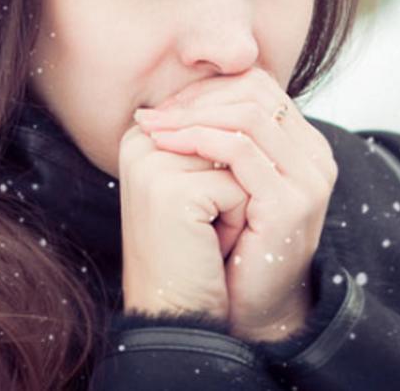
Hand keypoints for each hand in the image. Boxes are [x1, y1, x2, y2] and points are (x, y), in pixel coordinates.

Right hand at [117, 117, 248, 320]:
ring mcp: (152, 162)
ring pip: (242, 154)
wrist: (182, 313)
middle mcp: (142, 138)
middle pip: (237, 126)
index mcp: (148, 130)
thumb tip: (257, 85)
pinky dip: (240, 219)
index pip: (224, 102)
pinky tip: (210, 246)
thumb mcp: (211, 182)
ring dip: (247, 196)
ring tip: (215, 230)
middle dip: (247, 174)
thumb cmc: (202, 251)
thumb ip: (222, 133)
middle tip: (216, 220)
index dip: (246, 151)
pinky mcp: (168, 190)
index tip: (218, 197)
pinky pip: (238, 187)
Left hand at [135, 67, 338, 341]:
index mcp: (305, 146)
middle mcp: (315, 157)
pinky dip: (199, 140)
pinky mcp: (290, 203)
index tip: (166, 106)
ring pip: (249, 115)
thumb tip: (169, 101)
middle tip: (151, 114)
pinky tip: (166, 146)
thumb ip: (222, 141)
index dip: (210, 88)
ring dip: (192, 116)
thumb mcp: (229, 184)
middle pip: (256, 93)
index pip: (259, 86)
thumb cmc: (231, 248)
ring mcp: (308, 180)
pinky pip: (242, 152)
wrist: (249, 312)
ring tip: (152, 127)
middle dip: (197, 98)